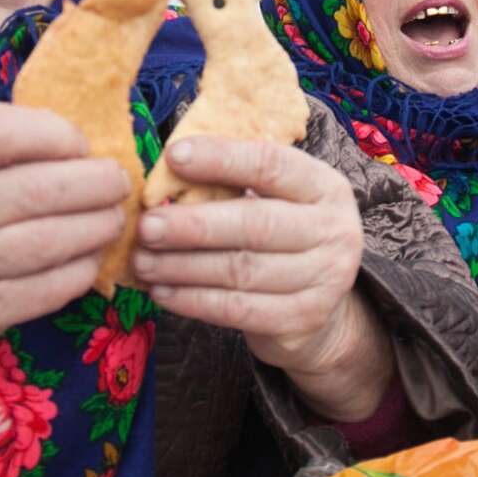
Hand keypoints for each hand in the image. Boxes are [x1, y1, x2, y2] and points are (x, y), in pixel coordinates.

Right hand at [0, 105, 127, 396]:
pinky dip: (84, 267)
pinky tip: (92, 256)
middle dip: (95, 182)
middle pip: (36, 190)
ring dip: (99, 226)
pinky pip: (51, 286)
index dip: (54, 132)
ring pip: (50, 240)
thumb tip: (81, 135)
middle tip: (118, 181)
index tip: (81, 143)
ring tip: (113, 217)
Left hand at [131, 136, 387, 419]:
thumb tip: (163, 176)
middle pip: (254, 224)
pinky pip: (237, 309)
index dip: (221, 158)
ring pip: (240, 270)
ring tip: (143, 262)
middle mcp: (334, 231)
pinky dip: (193, 301)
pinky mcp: (302, 320)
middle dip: (193, 225)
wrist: (323, 312)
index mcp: (325, 188)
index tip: (173, 156)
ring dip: (182, 266)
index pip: (272, 164)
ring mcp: (323, 279)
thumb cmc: (283, 240)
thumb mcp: (275, 202)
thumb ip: (233, 186)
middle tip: (147, 226)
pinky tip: (163, 292)